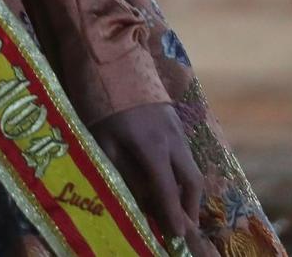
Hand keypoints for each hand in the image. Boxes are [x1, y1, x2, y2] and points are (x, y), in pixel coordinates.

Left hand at [91, 103, 208, 252]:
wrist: (111, 54)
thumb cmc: (100, 97)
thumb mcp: (103, 138)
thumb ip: (123, 170)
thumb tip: (140, 197)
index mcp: (153, 147)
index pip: (168, 191)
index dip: (174, 216)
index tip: (179, 236)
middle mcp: (172, 139)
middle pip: (192, 181)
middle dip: (190, 207)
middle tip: (184, 226)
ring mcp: (176, 126)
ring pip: (190, 165)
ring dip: (188, 189)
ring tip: (178, 205)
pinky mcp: (173, 116)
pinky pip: (184, 151)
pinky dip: (182, 169)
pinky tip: (169, 174)